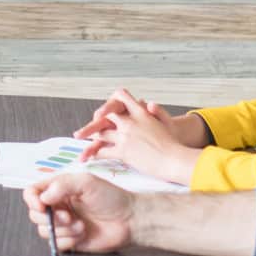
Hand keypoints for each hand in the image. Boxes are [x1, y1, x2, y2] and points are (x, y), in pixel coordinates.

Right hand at [24, 172, 135, 253]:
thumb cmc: (112, 198)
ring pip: (44, 231)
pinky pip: (56, 245)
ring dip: (63, 230)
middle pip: (35, 214)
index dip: (32, 200)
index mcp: (59, 190)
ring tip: (82, 225)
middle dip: (50, 218)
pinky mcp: (69, 241)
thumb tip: (43, 197)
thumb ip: (62, 185)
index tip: (42, 206)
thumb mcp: (87, 182)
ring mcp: (63, 225)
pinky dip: (67, 241)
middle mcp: (58, 207)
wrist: (129, 220)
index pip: (33, 193)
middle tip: (69, 217)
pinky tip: (82, 235)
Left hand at [72, 88, 201, 184]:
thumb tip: (150, 103)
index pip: (121, 96)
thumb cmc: (174, 143)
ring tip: (80, 138)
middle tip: (86, 126)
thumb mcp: (167, 123)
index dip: (111, 100)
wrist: (175, 160)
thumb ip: (158, 112)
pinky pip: (103, 150)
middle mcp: (131, 121)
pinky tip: (87, 156)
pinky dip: (94, 153)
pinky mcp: (123, 151)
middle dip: (95, 119)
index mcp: (141, 112)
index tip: (105, 109)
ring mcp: (125, 136)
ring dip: (91, 136)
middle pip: (106, 114)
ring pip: (101, 132)